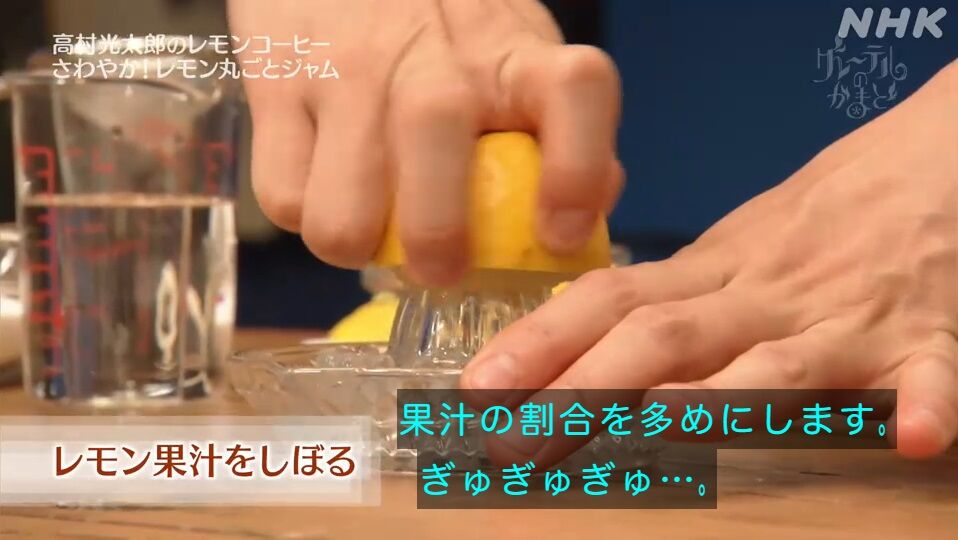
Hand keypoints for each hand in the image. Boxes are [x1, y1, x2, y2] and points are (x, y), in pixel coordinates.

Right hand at [227, 0, 622, 284]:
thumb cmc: (443, 27)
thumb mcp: (515, 56)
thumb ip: (553, 136)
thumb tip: (577, 230)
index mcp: (515, 52)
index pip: (576, 91)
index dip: (576, 174)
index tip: (558, 237)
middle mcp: (436, 58)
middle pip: (437, 139)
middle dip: (436, 239)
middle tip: (440, 267)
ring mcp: (348, 70)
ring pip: (344, 208)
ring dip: (357, 244)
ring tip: (368, 232)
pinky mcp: (277, 86)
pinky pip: (285, 197)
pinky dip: (306, 216)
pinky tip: (325, 190)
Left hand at [462, 60, 957, 458]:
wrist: (922, 164)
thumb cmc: (812, 220)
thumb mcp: (726, 248)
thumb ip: (662, 296)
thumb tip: (566, 339)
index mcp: (711, 270)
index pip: (607, 300)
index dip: (538, 342)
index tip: (477, 387)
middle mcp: (761, 295)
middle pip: (664, 339)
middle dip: (585, 392)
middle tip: (515, 445)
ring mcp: (841, 318)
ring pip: (776, 363)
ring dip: (721, 396)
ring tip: (663, 423)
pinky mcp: (923, 335)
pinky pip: (929, 370)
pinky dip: (926, 399)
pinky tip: (919, 436)